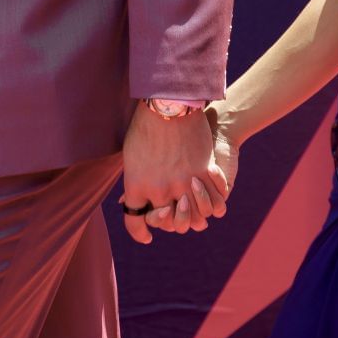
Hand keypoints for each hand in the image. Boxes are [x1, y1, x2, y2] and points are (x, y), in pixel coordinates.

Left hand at [120, 102, 228, 243]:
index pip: (135, 222)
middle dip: (169, 221)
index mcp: (136, 185)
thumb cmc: (146, 123)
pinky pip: (211, 201)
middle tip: (172, 215)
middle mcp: (159, 190)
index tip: (146, 236)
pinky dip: (212, 203)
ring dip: (193, 216)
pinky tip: (211, 199)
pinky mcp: (203, 174)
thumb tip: (126, 202)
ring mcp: (183, 184)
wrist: (171, 101)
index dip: (139, 233)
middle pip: (166, 222)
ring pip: (191, 217)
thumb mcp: (131, 155)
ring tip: (193, 208)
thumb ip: (134, 180)